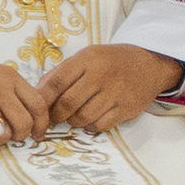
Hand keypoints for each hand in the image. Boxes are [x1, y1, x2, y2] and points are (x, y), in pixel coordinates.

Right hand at [0, 54, 52, 147]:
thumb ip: (15, 92)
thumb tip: (33, 119)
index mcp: (9, 78)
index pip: (38, 104)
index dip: (42, 124)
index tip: (38, 134)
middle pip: (24, 123)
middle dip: (21, 135)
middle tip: (14, 135)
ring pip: (5, 135)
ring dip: (0, 139)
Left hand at [41, 43, 182, 135]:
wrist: (149, 63)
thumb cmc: (110, 61)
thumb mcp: (86, 56)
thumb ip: (62, 72)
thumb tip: (38, 91)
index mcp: (87, 60)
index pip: (56, 82)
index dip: (42, 99)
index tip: (36, 108)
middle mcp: (101, 76)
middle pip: (68, 103)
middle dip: (55, 115)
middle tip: (52, 119)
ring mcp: (116, 93)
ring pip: (83, 117)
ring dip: (72, 122)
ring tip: (71, 118)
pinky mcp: (127, 108)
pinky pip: (101, 125)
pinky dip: (90, 127)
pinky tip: (89, 121)